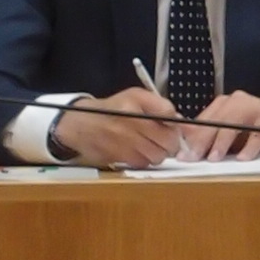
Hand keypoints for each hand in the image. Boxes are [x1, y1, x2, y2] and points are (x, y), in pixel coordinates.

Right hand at [52, 84, 182, 165]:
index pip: (169, 114)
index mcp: (135, 101)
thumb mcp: (135, 96)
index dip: (176, 124)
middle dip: (170, 142)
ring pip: (158, 156)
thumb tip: (179, 120)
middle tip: (164, 139)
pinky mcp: (118, 157)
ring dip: (157, 153)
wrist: (81, 124)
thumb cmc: (112, 110)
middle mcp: (129, 120)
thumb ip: (160, 105)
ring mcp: (123, 140)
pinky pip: (143, 163)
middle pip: (168, 141)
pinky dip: (143, 159)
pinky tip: (136, 150)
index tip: (174, 126)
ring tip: (148, 144)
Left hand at [184, 90, 259, 160]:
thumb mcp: (233, 131)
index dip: (191, 137)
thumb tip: (191, 150)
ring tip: (214, 158)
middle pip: (214, 122)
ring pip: (232, 125)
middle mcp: (237, 102)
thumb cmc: (259, 127)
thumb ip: (214, 136)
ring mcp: (254, 108)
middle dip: (202, 142)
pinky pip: (257, 133)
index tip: (182, 153)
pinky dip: (250, 147)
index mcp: (224, 104)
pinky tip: (244, 158)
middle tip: (193, 157)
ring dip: (222, 143)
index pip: (203, 120)